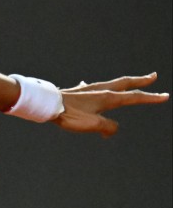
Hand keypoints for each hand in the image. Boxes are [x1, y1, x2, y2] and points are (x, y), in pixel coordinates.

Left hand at [54, 73, 168, 136]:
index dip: (150, 98)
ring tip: (128, 81)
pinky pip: (90, 88)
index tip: (165, 96)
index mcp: (108, 97)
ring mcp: (88, 90)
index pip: (134, 97)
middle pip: (125, 83)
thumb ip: (108, 127)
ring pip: (110, 84)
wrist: (47, 104)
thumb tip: (111, 131)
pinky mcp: (76, 92)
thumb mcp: (92, 125)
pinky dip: (95, 87)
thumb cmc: (69, 115)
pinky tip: (87, 85)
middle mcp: (100, 90)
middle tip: (153, 77)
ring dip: (122, 82)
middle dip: (140, 81)